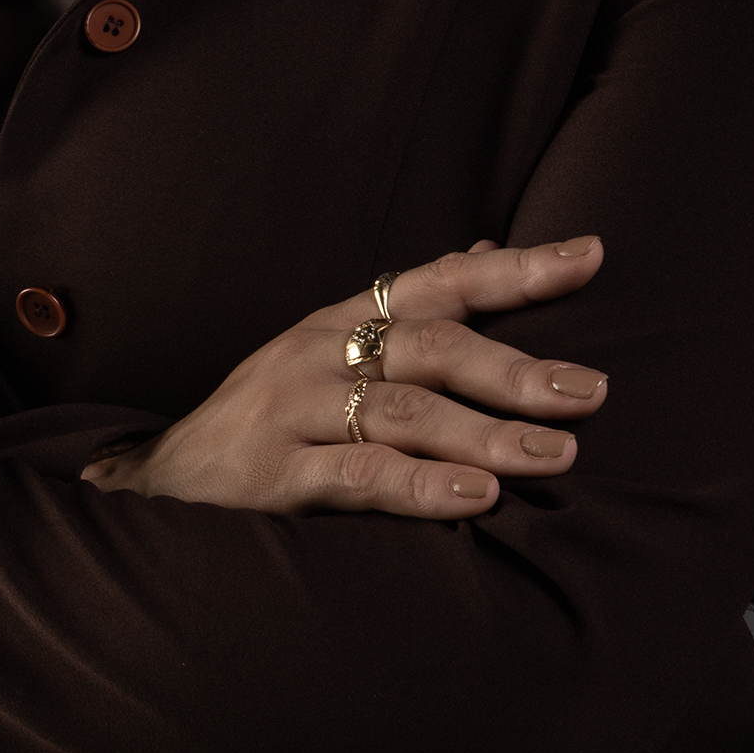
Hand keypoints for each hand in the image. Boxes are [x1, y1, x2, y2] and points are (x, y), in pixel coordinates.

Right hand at [81, 237, 606, 518]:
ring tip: (554, 454)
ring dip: (486, 432)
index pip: (441, 281)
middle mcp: (321, 351)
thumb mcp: (331, 352)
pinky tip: (474, 499)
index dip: (516, 268)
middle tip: (593, 391)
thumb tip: (483, 253)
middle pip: (432, 345)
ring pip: (404, 411)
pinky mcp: (274, 474)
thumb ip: (408, 312)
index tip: (591, 255)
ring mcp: (295, 409)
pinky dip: (420, 486)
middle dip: (517, 367)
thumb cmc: (270, 417)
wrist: (160, 482)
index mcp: (344, 320)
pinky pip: (357, 476)